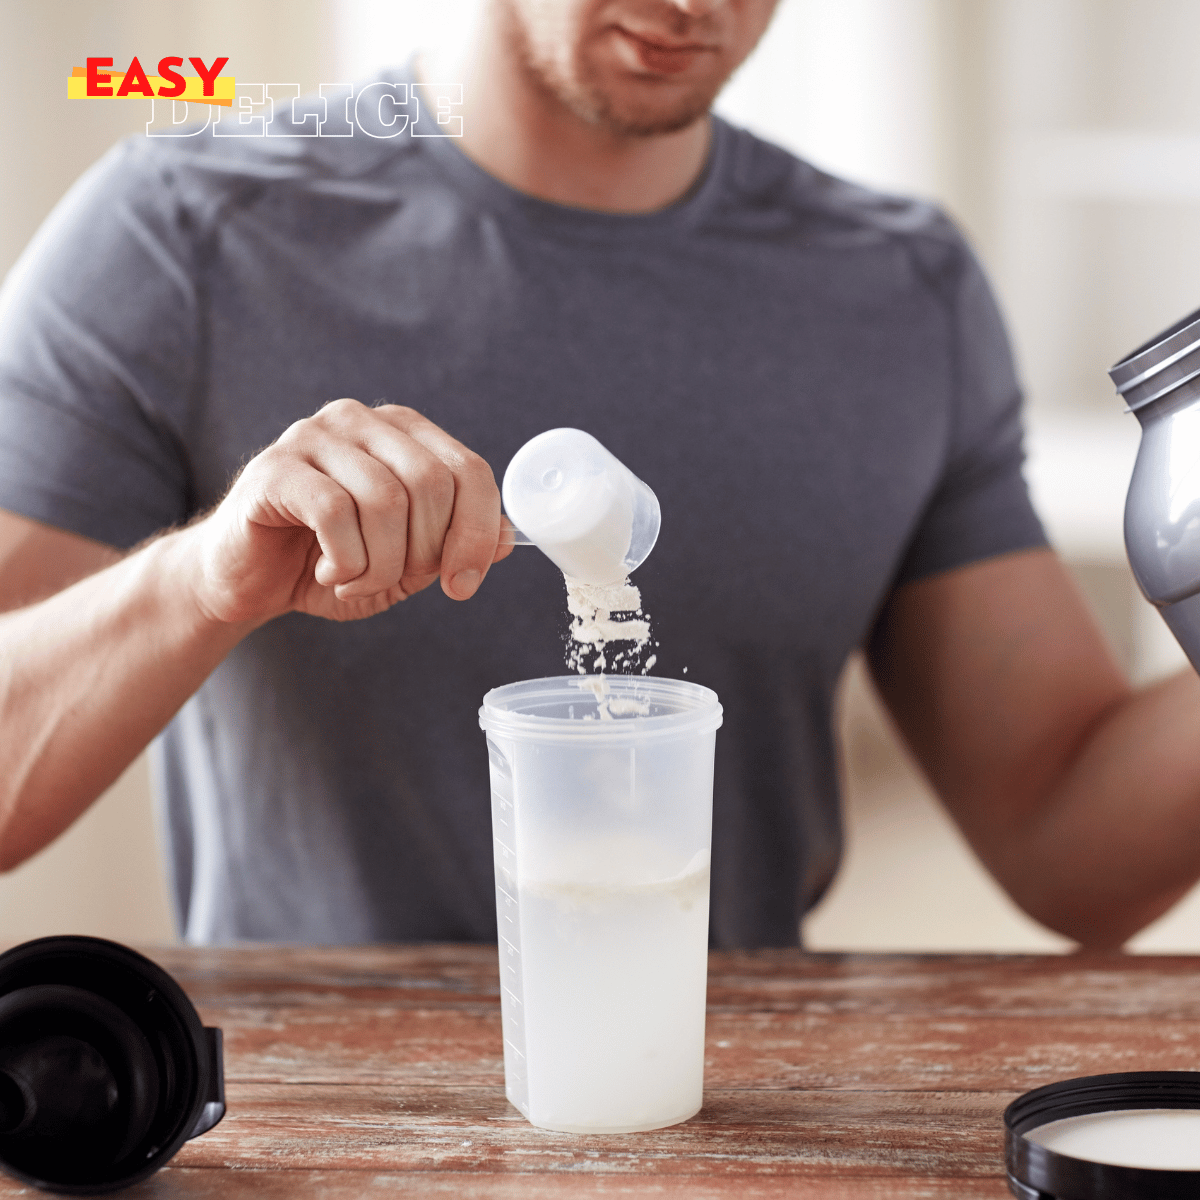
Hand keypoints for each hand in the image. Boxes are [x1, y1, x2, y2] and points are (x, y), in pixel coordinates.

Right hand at [187, 400, 511, 623]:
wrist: (248, 580)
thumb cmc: (330, 564)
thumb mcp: (407, 564)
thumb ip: (454, 546)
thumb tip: (508, 541)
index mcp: (403, 433)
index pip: (470, 471)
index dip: (477, 534)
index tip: (463, 584)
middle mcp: (361, 421)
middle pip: (432, 483)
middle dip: (426, 552)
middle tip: (395, 580)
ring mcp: (314, 436)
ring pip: (386, 501)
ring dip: (381, 564)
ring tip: (356, 581)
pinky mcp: (276, 468)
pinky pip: (336, 513)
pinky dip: (346, 562)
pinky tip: (330, 573)